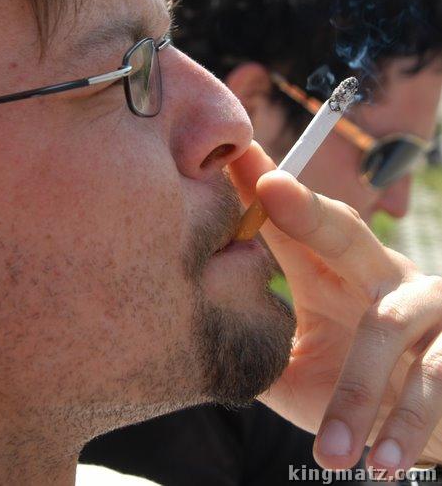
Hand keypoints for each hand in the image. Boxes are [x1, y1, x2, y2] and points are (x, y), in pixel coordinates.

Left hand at [229, 142, 441, 474]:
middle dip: (307, 210)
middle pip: (345, 232)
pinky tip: (383, 464)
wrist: (430, 427)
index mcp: (337, 275)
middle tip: (270, 188)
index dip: (267, 194)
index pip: (296, 230)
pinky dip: (408, 424)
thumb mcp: (306, 369)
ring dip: (359, 392)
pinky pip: (439, 378)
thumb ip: (262, 351)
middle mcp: (381, 276)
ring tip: (333, 453)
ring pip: (388, 326)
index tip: (234, 158)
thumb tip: (196, 336)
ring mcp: (426, 305)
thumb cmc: (359, 391)